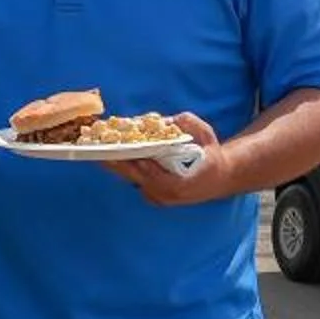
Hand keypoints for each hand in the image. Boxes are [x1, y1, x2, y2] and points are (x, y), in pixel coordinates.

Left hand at [107, 112, 225, 203]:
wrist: (218, 178)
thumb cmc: (211, 156)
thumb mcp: (207, 136)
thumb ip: (190, 125)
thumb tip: (170, 120)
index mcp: (186, 184)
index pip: (163, 181)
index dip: (149, 170)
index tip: (137, 158)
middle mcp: (171, 195)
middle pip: (142, 181)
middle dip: (123, 166)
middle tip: (104, 154)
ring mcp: (161, 198)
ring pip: (136, 183)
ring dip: (120, 169)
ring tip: (101, 154)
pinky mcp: (155, 196)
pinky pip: (137, 183)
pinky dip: (125, 171)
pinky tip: (112, 159)